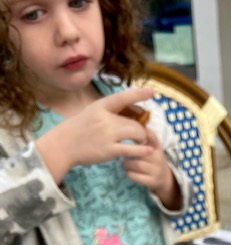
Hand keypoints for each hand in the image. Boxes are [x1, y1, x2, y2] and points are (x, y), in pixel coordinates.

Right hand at [35, 87, 156, 182]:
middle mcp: (104, 118)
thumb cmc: (78, 130)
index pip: (122, 97)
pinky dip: (142, 150)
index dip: (138, 94)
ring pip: (135, 133)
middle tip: (141, 136)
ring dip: (142, 139)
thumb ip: (109, 113)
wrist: (63, 145)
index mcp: (100, 106)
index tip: (152, 91)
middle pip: (134, 122)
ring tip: (140, 143)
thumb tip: (130, 113)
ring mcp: (107, 134)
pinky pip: (132, 149)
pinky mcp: (109, 150)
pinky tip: (148, 151)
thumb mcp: (91, 113)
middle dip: (141, 130)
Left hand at [122, 127, 181, 209]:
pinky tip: (130, 171)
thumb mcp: (151, 147)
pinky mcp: (152, 181)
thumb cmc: (152, 159)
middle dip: (127, 151)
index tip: (131, 135)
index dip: (140, 133)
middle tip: (122, 151)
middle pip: (137, 151)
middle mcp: (158, 157)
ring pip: (133, 164)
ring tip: (125, 163)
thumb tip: (125, 124)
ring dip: (126, 163)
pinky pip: (133, 175)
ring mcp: (156, 170)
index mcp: (157, 146)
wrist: (164, 179)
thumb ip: (142, 137)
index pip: (150, 135)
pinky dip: (129, 173)